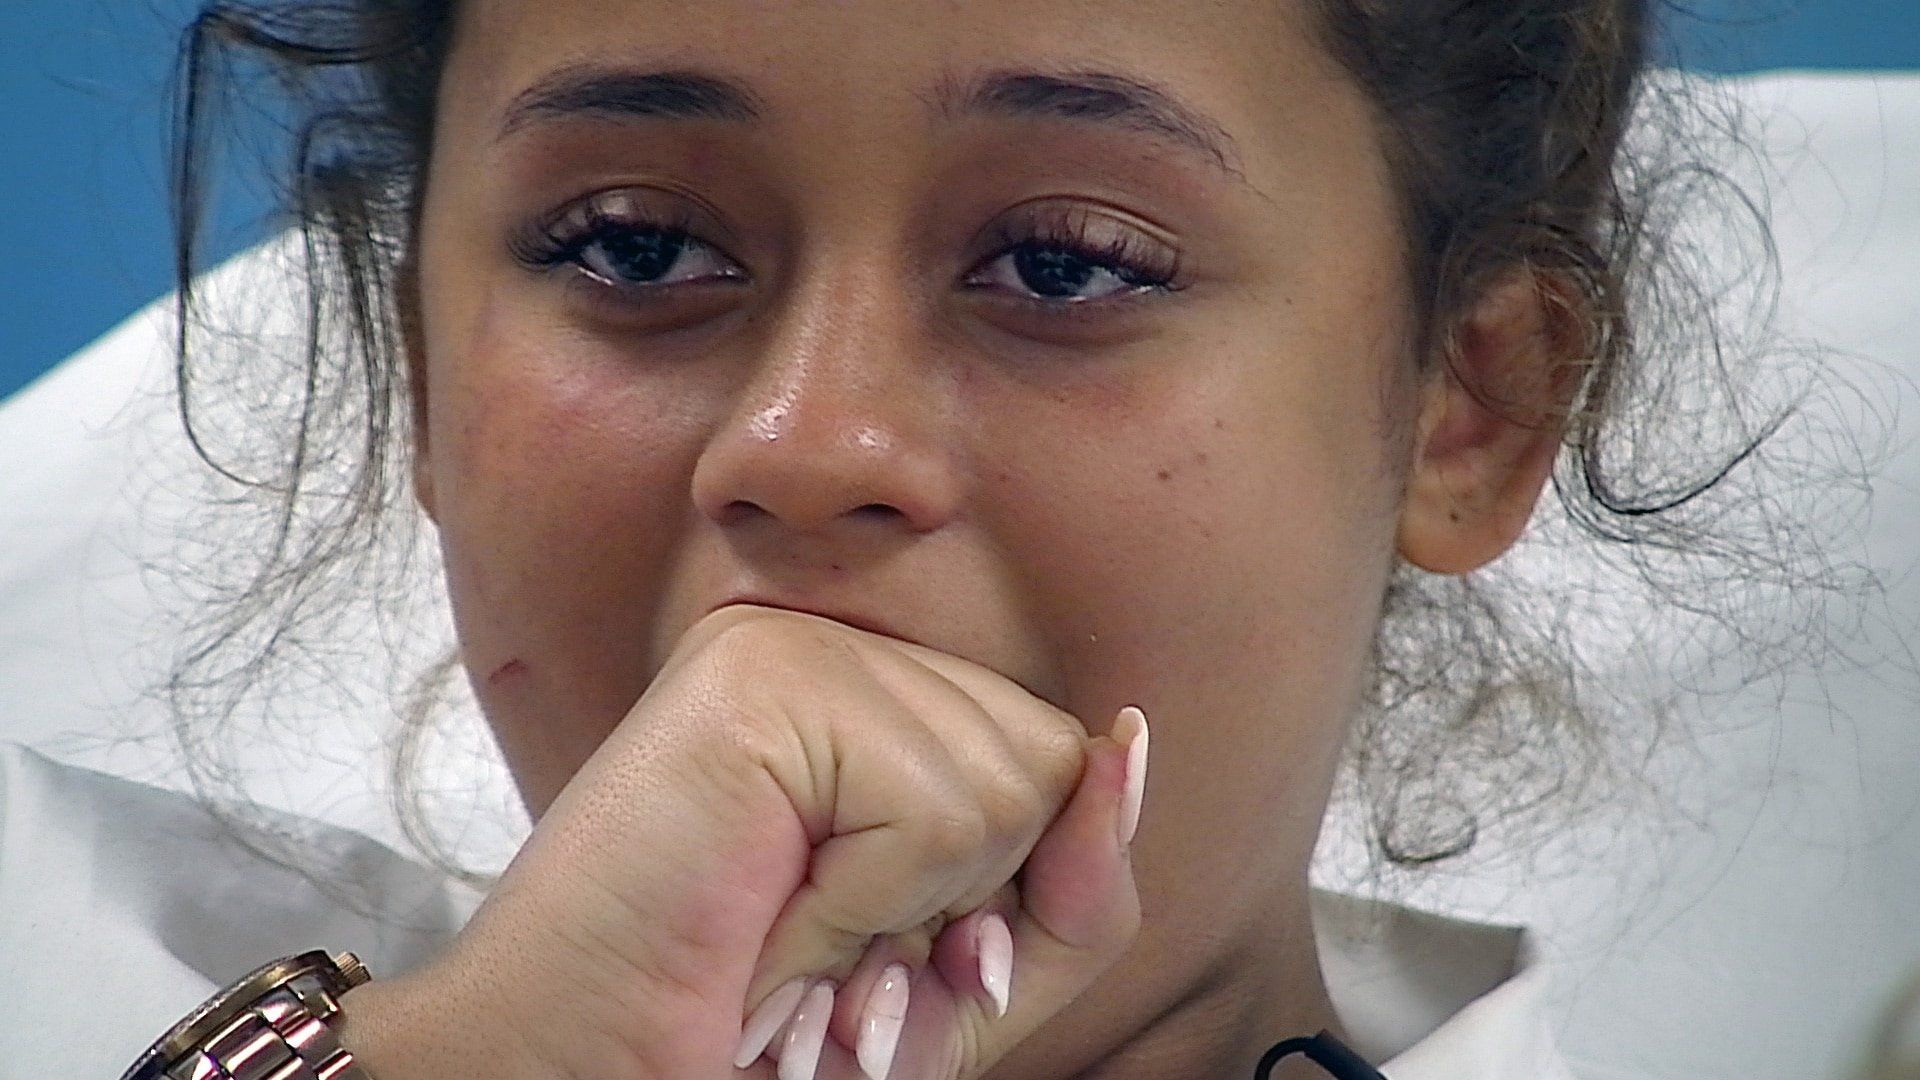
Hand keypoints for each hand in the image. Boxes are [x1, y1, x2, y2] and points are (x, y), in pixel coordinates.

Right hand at [344, 602, 1146, 1079]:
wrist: (586, 1071)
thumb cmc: (772, 1034)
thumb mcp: (967, 975)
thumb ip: (1078, 879)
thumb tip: (1130, 738)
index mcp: (880, 694)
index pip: (1055, 764)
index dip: (1000, 895)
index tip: (880, 955)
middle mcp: (841, 646)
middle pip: (1048, 764)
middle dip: (962, 906)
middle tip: (832, 955)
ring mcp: (796, 645)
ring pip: (1006, 788)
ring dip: (907, 916)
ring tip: (795, 942)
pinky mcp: (758, 677)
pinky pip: (930, 813)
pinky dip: (862, 911)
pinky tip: (768, 921)